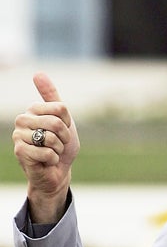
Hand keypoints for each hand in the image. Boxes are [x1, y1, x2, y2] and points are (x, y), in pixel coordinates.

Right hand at [12, 73, 79, 222]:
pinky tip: (46, 162)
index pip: (61, 109)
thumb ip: (53, 98)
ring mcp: (19, 135)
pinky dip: (53, 160)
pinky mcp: (20, 151)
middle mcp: (22, 119)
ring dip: (58, 150)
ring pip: (51, 138)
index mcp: (33, 109)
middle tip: (58, 146)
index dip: (68, 124)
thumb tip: (37, 73)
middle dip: (64, 138)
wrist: (57, 173)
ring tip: (52, 153)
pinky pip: (48, 152)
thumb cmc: (60, 147)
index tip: (63, 132)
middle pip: (56, 122)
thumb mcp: (64, 120)